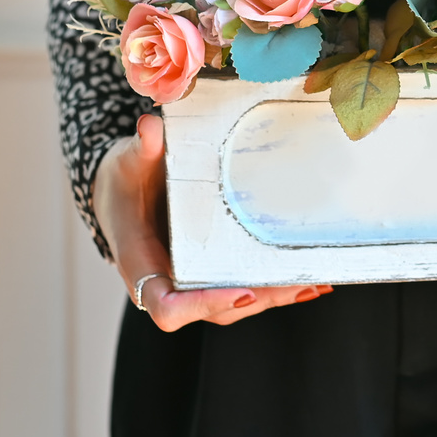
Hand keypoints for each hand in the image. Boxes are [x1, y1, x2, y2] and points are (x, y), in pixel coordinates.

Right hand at [93, 114, 331, 331]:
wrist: (123, 191)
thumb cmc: (124, 181)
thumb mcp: (128, 163)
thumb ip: (141, 149)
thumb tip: (150, 127)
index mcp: (141, 266)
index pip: (168, 307)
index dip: (204, 306)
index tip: (242, 293)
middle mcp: (168, 282)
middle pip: (214, 310)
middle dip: (259, 298)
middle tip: (298, 281)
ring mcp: (191, 281)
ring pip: (234, 303)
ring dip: (274, 295)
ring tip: (313, 280)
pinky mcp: (210, 272)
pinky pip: (243, 287)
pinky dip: (274, 286)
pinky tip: (310, 281)